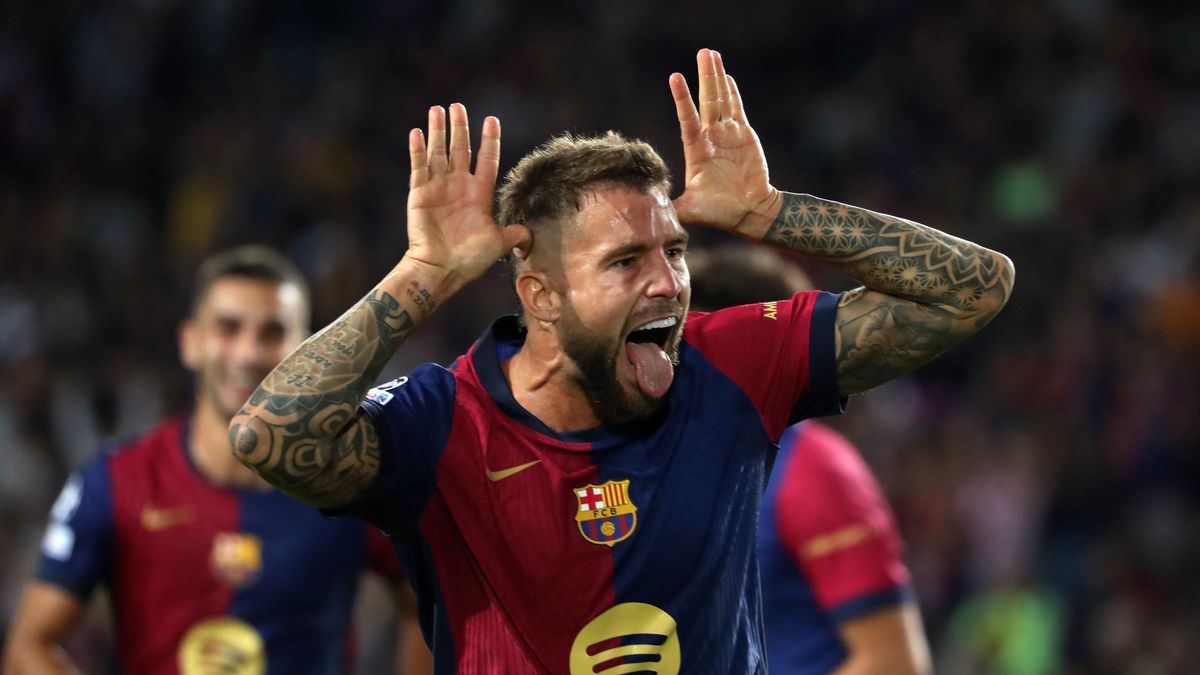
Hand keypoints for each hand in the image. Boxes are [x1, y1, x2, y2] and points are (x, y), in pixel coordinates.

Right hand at [406, 103, 529, 283]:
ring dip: (439, 131)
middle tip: (458, 106)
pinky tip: (418, 131)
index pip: (486, 160)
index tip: (492, 120)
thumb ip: (516, 234)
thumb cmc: (469, 259)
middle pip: (460, 149)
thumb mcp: (500, 243)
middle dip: (460, 127)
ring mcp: (438, 188)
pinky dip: (418, 149)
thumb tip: (530, 237)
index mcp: (479, 194)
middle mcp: (459, 186)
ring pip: (439, 152)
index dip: (489, 140)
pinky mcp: (419, 193)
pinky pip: (419, 166)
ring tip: (438, 109)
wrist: (441, 269)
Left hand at [670, 49, 779, 235]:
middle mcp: (710, 137)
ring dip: (717, 77)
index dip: (682, 98)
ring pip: (721, 100)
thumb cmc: (719, 212)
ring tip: (712, 54)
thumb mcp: (690, 210)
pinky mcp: (744, 134)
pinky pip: (737, 109)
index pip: (687, 118)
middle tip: (703, 52)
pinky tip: (727, 77)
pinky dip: (733, 93)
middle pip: (706, 100)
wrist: (749, 211)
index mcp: (696, 149)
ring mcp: (727, 134)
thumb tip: (650, 214)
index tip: (674, 77)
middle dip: (704, 77)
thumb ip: (672, 208)